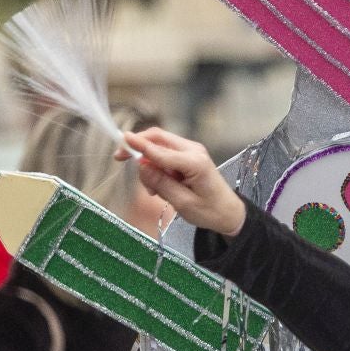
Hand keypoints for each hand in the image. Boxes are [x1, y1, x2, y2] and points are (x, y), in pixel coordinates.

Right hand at [122, 128, 245, 236]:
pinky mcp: (188, 155)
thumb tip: (141, 166)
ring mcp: (191, 151)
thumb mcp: (183, 203)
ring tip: (154, 190)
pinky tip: (162, 185)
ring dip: (149, 163)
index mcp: (195, 163)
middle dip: (138, 146)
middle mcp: (193, 151)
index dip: (139, 145)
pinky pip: (165, 154)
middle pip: (158, 137)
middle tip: (121, 158)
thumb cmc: (210, 211)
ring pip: (159, 146)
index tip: (122, 139)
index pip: (161, 151)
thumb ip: (161, 183)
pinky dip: (157, 166)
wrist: (229, 213)